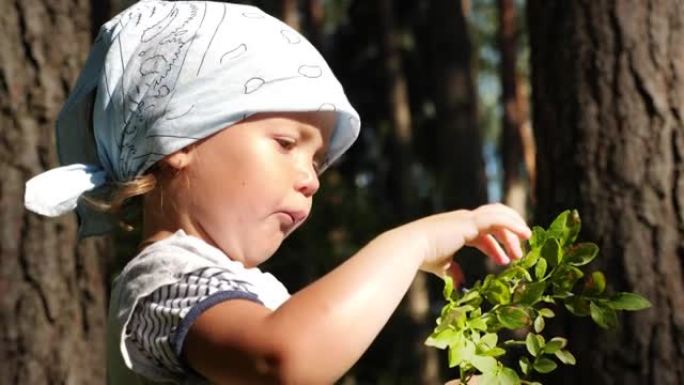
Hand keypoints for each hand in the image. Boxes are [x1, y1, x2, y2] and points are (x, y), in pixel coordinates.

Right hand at [397, 203, 530, 276]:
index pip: (483, 233)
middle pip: (495, 220)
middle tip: (519, 253)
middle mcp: (464, 219)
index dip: (495, 246)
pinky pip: (499, 219)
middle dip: (508, 235)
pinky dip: (513, 224)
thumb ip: (453, 272)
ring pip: (499, 216)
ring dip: (514, 228)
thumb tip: (461, 286)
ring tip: (527, 240)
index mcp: (457, 228)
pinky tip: (524, 234)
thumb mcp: (442, 266)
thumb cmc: (423, 256)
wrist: (412, 247)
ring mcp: (468, 218)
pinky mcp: (471, 222)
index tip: (505, 260)